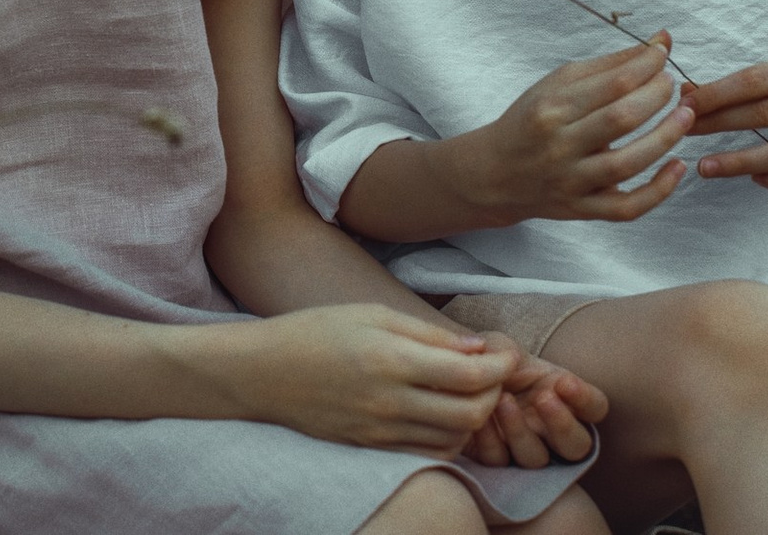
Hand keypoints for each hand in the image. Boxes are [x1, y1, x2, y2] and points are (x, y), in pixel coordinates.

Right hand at [235, 304, 517, 456]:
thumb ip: (428, 334)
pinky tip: (443, 413)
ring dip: (475, 418)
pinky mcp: (371, 448)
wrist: (262, 373)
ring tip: (469, 391)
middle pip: (471, 414)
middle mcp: (389, 403)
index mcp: (391, 360)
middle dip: (495, 394)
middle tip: (492, 372)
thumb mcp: (373, 314)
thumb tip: (478, 349)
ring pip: (454, 440)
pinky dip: (449, 438)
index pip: (470, 377)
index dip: (501, 366)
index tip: (506, 353)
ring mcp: (380, 432)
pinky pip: (428, 454)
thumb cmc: (316, 331)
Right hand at [458, 37, 689, 224]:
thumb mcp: (557, 85)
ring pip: (627, 164)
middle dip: (658, 97)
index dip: (647, 65)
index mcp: (551, 108)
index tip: (662, 54)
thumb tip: (660, 42)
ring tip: (686, 116)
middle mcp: (559, 145)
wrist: (494, 174)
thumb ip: (610, 66)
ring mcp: (571, 181)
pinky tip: (678, 166)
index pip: (612, 83)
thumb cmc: (532, 120)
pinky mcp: (582, 209)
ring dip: (666, 138)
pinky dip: (658, 191)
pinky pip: (626, 207)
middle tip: (671, 85)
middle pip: (621, 119)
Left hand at [461, 332, 607, 467]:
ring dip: (521, 432)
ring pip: (537, 459)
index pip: (595, 407)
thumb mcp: (496, 348)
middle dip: (563, 424)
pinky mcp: (495, 460)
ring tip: (502, 401)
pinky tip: (479, 421)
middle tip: (543, 398)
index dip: (585, 399)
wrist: (454, 381)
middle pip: (577, 446)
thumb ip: (505, 351)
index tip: (564, 382)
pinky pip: (499, 461)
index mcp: (564, 399)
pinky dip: (490, 441)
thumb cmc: (486, 361)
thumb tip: (505, 355)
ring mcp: (526, 449)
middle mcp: (551, 431)